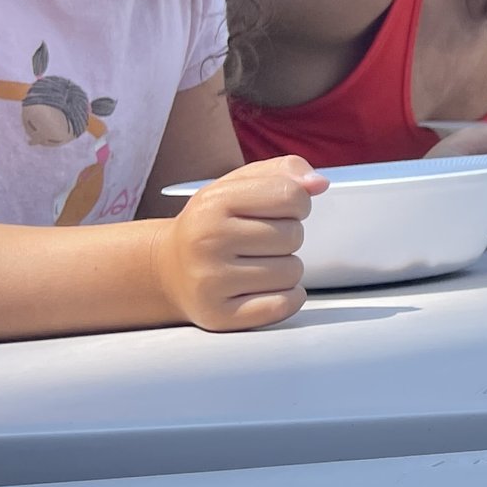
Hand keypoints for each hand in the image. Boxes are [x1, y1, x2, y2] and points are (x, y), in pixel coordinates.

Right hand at [155, 155, 321, 331]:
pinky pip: (282, 306)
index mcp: (214, 202)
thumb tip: (319, 183)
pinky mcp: (218, 315)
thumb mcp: (237, 185)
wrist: (167, 269)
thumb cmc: (213, 223)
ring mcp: (210, 281)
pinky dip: (287, 298)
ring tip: (255, 264)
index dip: (298, 202)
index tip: (282, 209)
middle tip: (260, 241)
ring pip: (292, 272)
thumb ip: (283, 171)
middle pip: (293, 236)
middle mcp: (207, 240)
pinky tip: (264, 289)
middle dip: (287, 237)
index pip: (290, 195)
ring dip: (285, 268)